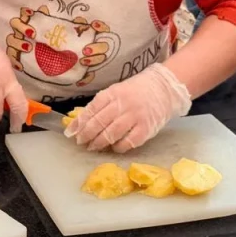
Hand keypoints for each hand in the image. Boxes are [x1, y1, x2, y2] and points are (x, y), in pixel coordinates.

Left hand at [67, 64, 191, 152]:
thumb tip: (81, 122)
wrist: (164, 88)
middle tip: (81, 142)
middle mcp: (123, 104)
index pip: (91, 110)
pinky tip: (114, 148)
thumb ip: (101, 105)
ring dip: (99, 143)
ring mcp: (135, 117)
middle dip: (86, 135)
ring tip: (93, 147)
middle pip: (99, 123)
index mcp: (113, 93)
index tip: (70, 133)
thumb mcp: (117, 91)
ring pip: (111, 134)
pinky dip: (119, 147)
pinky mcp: (146, 128)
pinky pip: (128, 142)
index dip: (79, 123)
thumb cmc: (137, 91)